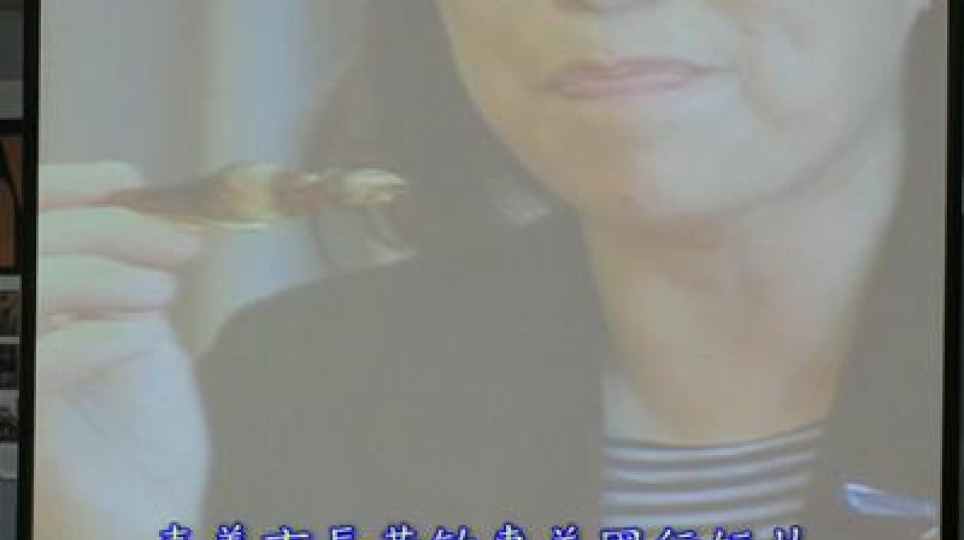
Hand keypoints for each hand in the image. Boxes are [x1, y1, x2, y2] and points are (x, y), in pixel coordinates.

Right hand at [35, 162, 209, 537]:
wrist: (150, 523)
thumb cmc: (137, 440)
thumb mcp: (132, 332)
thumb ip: (117, 274)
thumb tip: (133, 201)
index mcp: (21, 318)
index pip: (16, 226)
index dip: (62, 191)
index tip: (130, 182)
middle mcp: (4, 349)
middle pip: (22, 246)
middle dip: (109, 228)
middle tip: (182, 247)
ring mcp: (5, 394)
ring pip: (23, 291)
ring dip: (106, 277)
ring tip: (164, 295)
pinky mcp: (19, 436)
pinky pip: (34, 367)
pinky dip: (95, 335)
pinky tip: (141, 342)